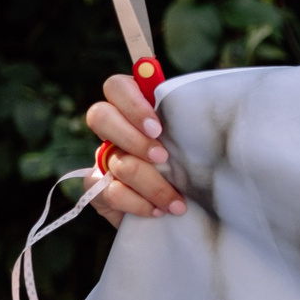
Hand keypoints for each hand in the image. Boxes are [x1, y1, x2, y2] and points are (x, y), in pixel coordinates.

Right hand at [85, 73, 186, 225]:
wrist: (187, 207)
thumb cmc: (195, 163)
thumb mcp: (195, 137)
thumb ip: (187, 117)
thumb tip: (201, 103)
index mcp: (137, 106)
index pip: (117, 88)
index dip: (133, 105)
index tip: (157, 128)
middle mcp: (114, 128)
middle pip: (99, 116)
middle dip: (133, 139)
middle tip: (163, 157)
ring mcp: (103, 158)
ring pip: (113, 160)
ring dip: (149, 182)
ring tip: (175, 201)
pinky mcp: (99, 188)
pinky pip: (108, 192)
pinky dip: (137, 203)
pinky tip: (157, 211)